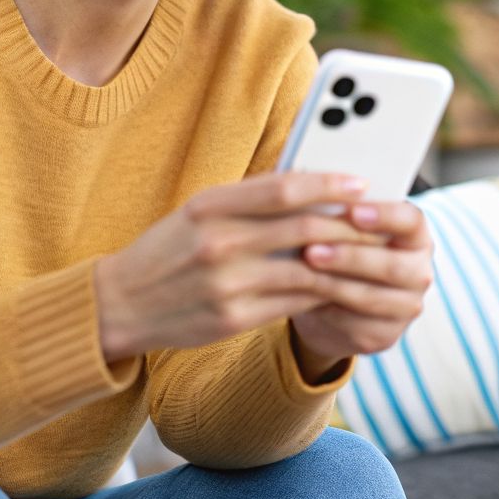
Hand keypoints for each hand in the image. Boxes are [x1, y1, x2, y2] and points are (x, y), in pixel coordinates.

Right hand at [92, 172, 375, 361]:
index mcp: (209, 206)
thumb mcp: (198, 210)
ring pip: (308, 270)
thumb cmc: (168, 248)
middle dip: (350, 226)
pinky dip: (325, 292)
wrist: (120, 304)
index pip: (284, 187)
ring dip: (346, 262)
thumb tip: (310, 179)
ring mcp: (227, 284)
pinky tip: (342, 284)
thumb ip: (250, 196)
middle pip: (305, 229)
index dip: (330, 184)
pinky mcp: (234, 320)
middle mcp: (217, 243)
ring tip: (371, 255)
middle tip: (379, 222)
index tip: (361, 183)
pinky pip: (296, 302)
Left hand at [287, 199, 432, 367]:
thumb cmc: (338, 250)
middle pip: (393, 265)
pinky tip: (303, 298)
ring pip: (372, 298)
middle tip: (311, 248)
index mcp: (415, 237)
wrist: (331, 304)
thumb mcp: (343, 229)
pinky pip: (356, 325)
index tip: (353, 211)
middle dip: (350, 257)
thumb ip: (340, 214)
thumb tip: (314, 190)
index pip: (411, 222)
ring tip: (303, 270)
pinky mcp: (385, 336)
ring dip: (334, 284)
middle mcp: (419, 272)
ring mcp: (406, 307)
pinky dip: (327, 312)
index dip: (385, 216)